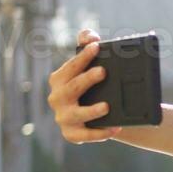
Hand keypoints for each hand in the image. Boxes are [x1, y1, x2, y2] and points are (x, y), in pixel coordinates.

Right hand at [47, 28, 119, 142]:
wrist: (99, 115)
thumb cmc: (92, 85)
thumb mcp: (88, 64)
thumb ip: (86, 44)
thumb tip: (88, 36)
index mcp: (59, 80)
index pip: (71, 66)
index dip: (83, 57)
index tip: (96, 47)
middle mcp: (57, 98)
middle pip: (72, 88)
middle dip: (86, 79)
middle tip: (103, 72)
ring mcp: (63, 117)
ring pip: (77, 114)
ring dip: (91, 110)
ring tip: (107, 106)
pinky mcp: (72, 134)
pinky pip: (86, 135)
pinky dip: (100, 133)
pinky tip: (115, 127)